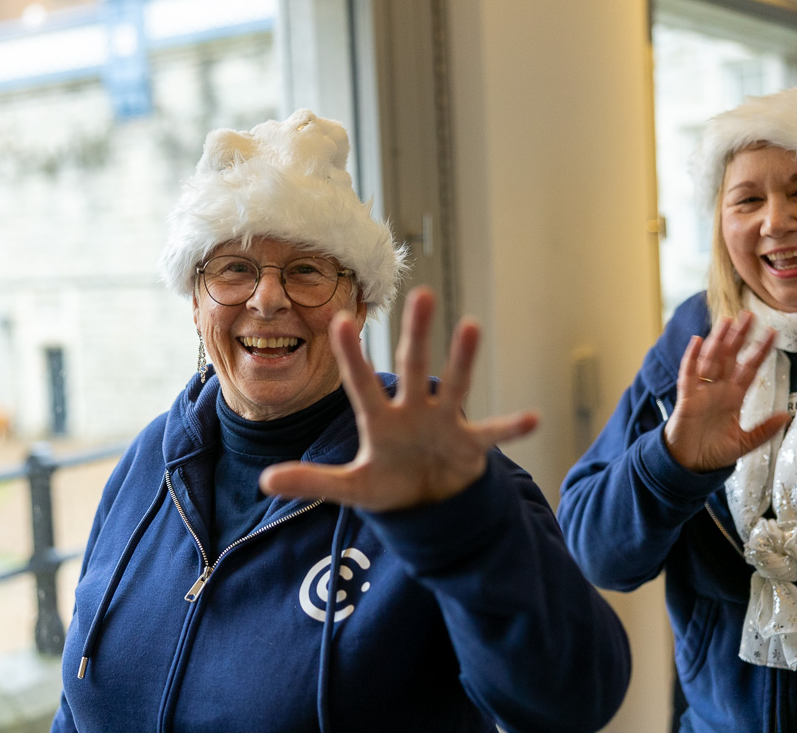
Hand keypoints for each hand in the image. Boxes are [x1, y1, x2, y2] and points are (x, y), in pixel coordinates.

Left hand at [258, 286, 538, 510]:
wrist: (428, 504)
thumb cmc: (389, 485)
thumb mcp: (350, 488)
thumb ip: (311, 482)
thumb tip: (264, 481)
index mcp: (380, 420)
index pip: (361, 384)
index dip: (351, 356)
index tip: (339, 319)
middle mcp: (413, 411)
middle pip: (413, 366)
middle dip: (417, 333)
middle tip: (422, 292)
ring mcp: (444, 423)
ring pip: (454, 385)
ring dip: (463, 358)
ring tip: (471, 325)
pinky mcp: (470, 445)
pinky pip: (492, 434)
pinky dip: (511, 428)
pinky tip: (533, 418)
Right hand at [663, 311, 788, 472]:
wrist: (689, 465)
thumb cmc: (713, 452)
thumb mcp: (744, 443)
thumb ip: (764, 430)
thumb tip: (786, 415)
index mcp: (733, 398)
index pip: (749, 368)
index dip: (760, 351)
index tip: (772, 333)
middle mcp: (718, 390)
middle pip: (730, 357)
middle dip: (739, 337)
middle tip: (749, 315)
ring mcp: (701, 392)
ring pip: (711, 360)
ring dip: (719, 341)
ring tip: (727, 321)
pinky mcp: (686, 399)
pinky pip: (689, 375)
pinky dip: (692, 358)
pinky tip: (698, 342)